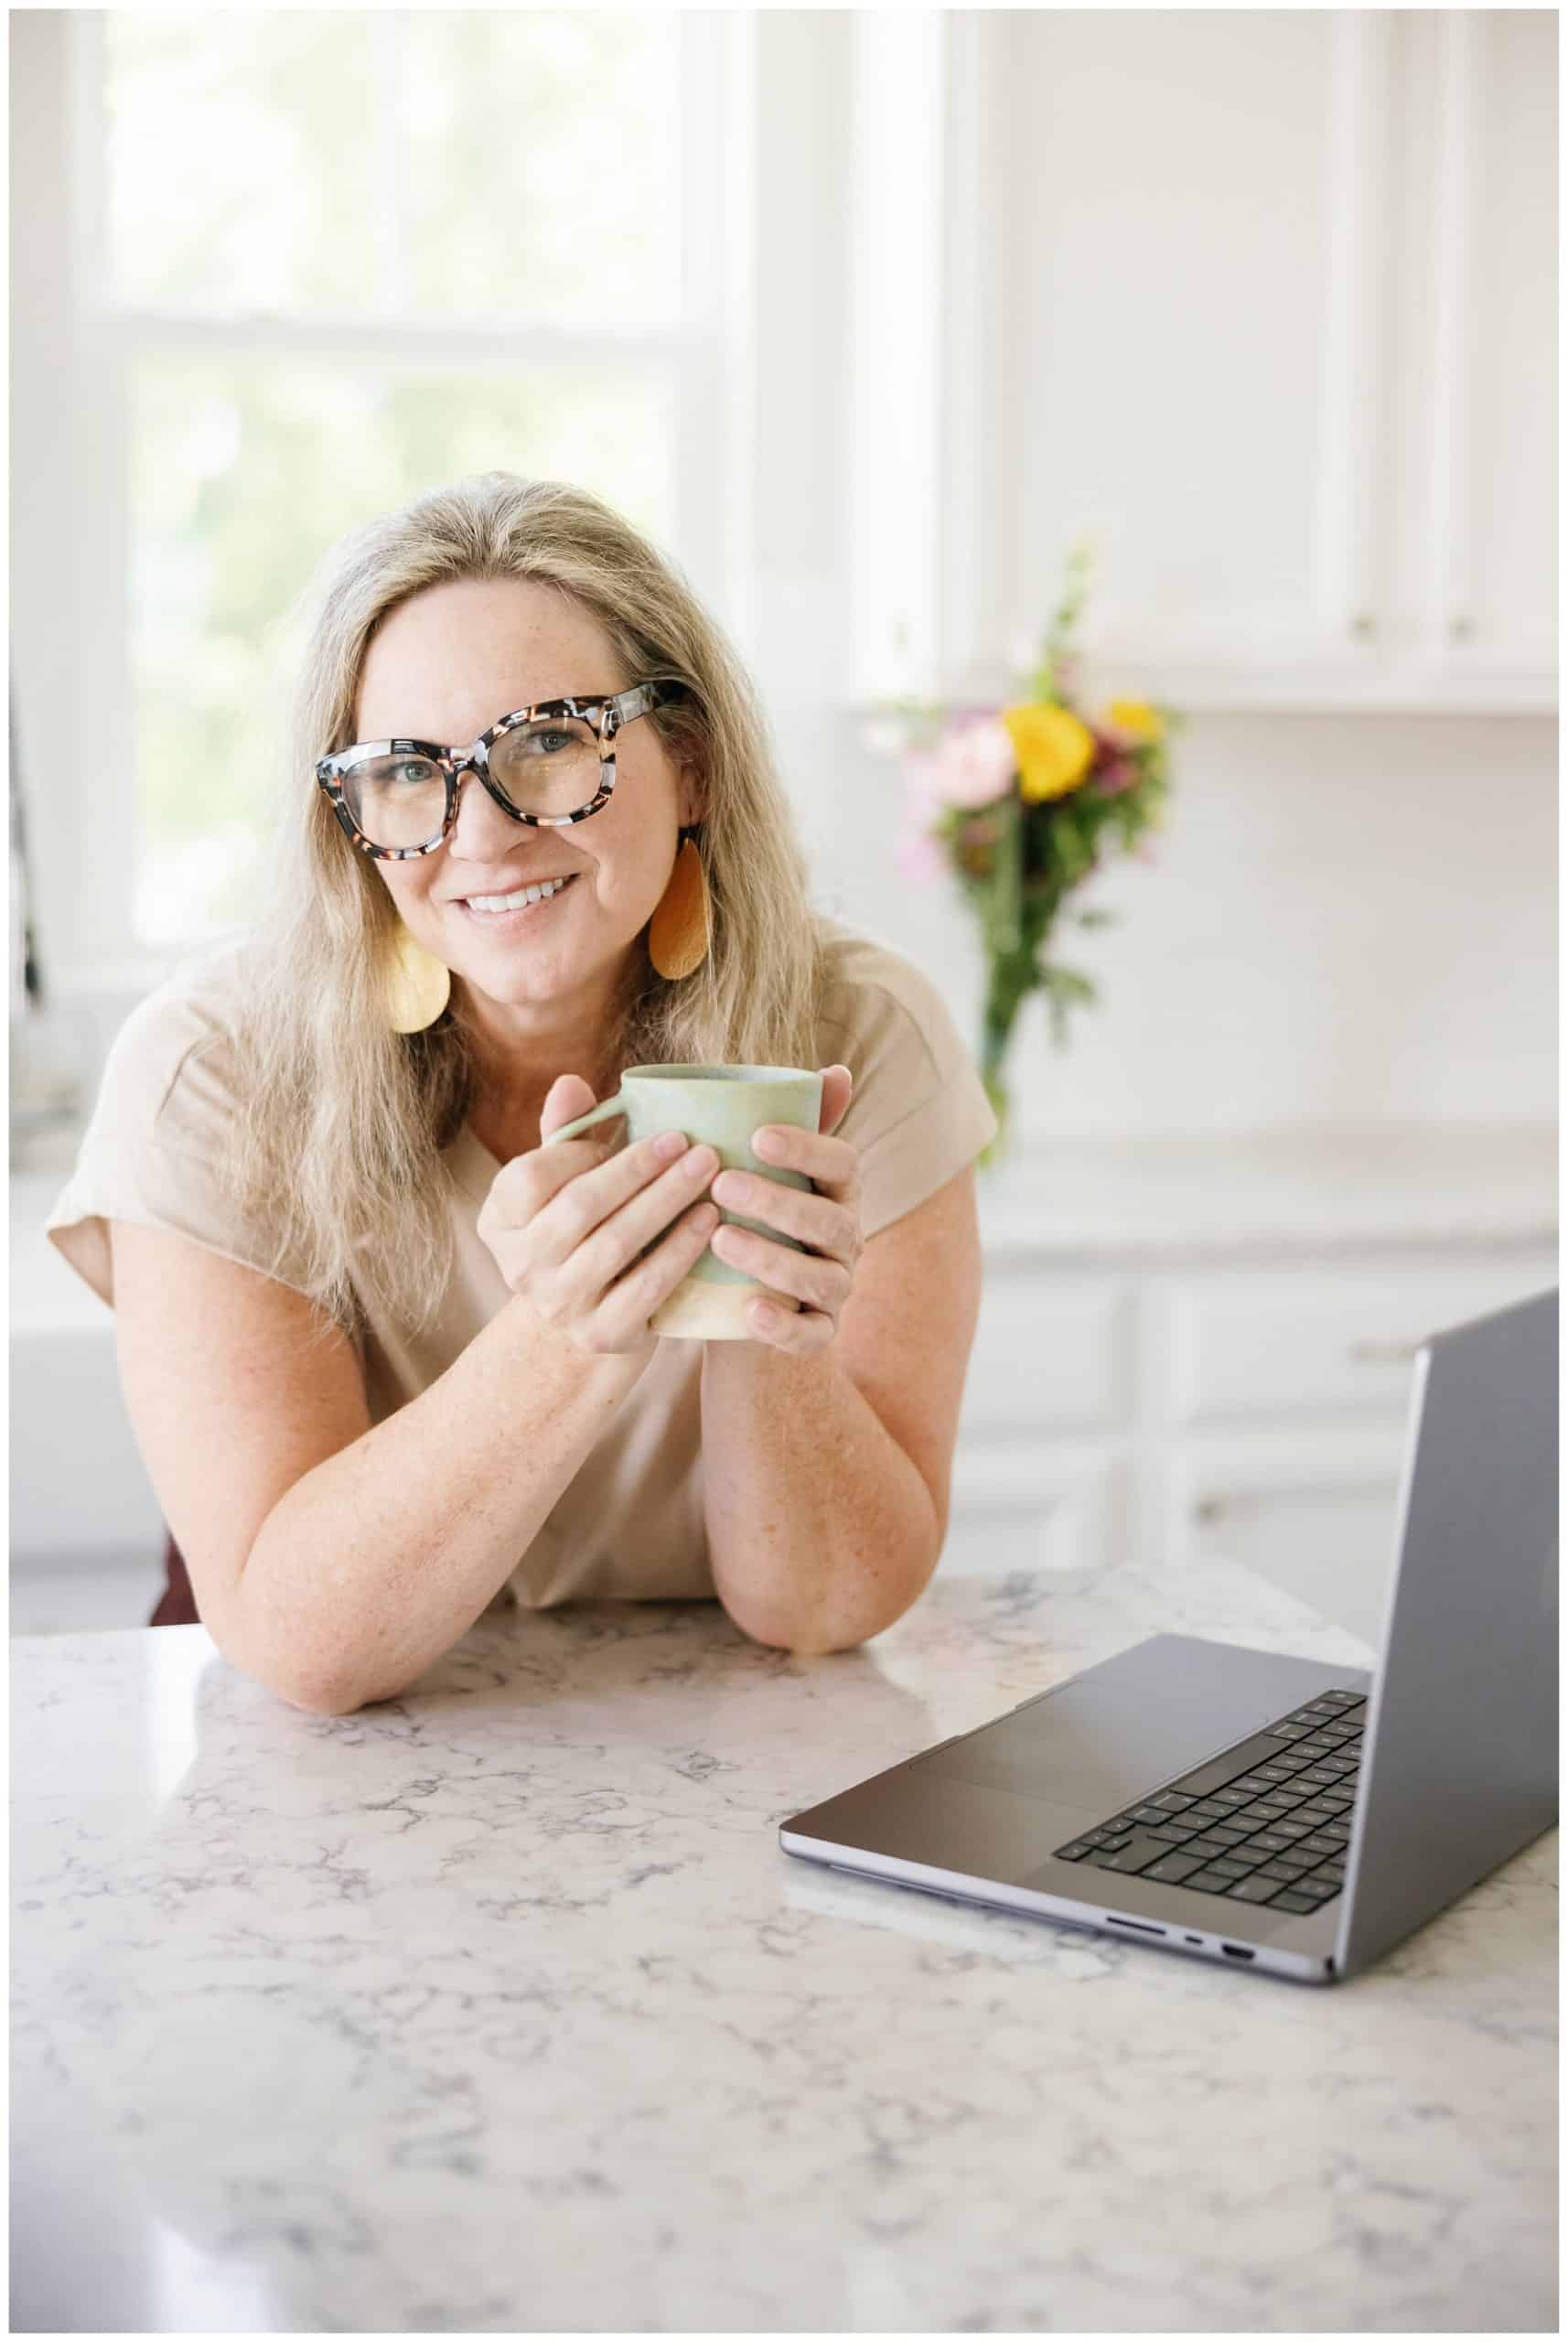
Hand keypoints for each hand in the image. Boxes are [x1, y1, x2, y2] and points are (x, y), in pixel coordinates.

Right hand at [476, 1073, 722, 1360]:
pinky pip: (648, 1286)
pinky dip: (681, 1249)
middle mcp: (520, 1265)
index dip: (580, 1150)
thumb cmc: (582, 1227)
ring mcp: (559, 1305)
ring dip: (667, 1201)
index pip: (530, 1176)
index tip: (635, 1128)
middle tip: (688, 1141)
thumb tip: (571, 1083)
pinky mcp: (601, 1335)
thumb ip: (566, 1132)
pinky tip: (709, 1219)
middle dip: (638, 1168)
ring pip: (617, 1243)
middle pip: (580, 1207)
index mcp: (500, 1219)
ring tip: (707, 1171)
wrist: (590, 1314)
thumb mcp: (565, 1180)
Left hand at [706, 1065, 862, 1355]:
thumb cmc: (748, 1219)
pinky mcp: (816, 1336)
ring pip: (820, 1278)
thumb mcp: (764, 1172)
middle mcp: (846, 1240)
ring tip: (720, 1239)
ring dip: (772, 1258)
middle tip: (721, 1185)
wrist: (736, 1307)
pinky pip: (810, 1336)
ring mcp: (835, 1290)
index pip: (843, 1163)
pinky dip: (783, 1326)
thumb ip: (787, 1123)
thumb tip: (837, 1070)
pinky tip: (749, 1311)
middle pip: (830, 1220)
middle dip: (778, 1201)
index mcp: (838, 1192)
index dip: (807, 1147)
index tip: (757, 1134)